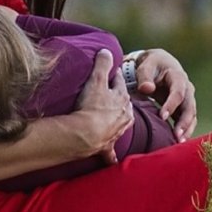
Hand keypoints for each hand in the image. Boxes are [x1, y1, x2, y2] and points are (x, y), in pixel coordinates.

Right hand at [76, 49, 133, 164]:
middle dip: (120, 100)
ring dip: (120, 122)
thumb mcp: (96, 80)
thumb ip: (102, 64)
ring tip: (117, 119)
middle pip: (124, 104)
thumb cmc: (92, 106)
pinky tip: (113, 160)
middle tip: (114, 96)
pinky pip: (111, 151)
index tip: (113, 72)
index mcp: (121, 98)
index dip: (115, 77)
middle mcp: (123, 115)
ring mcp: (116, 131)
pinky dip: (111, 155)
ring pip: (122, 124)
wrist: (87, 134)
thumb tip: (107, 50)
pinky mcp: (107, 145)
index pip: (120, 83)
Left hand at [132, 49, 196, 141]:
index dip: (171, 105)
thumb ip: (145, 76)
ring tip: (179, 143)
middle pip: (189, 106)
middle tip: (177, 136)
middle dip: (184, 122)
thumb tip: (147, 89)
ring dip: (187, 129)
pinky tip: (179, 142)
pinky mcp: (184, 108)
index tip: (162, 116)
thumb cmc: (151, 65)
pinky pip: (188, 120)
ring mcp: (187, 99)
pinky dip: (185, 131)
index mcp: (178, 76)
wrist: (158, 65)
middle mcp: (187, 89)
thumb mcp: (146, 65)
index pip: (178, 92)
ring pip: (191, 116)